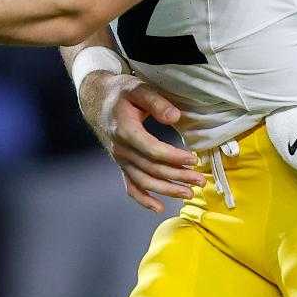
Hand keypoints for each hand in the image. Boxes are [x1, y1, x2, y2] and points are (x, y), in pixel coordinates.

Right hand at [78, 72, 204, 212]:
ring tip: (189, 193)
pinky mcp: (121, 164)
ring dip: (167, 190)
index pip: (152, 150)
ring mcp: (120, 159)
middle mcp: (121, 149)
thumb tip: (175, 117)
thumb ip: (156, 102)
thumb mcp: (137, 88)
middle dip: (178, 177)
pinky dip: (143, 199)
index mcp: (125, 130)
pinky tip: (159, 208)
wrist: (95, 100)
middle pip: (152, 169)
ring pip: (144, 181)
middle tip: (200, 180)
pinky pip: (131, 186)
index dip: (174, 157)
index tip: (194, 159)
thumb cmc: (120, 93)